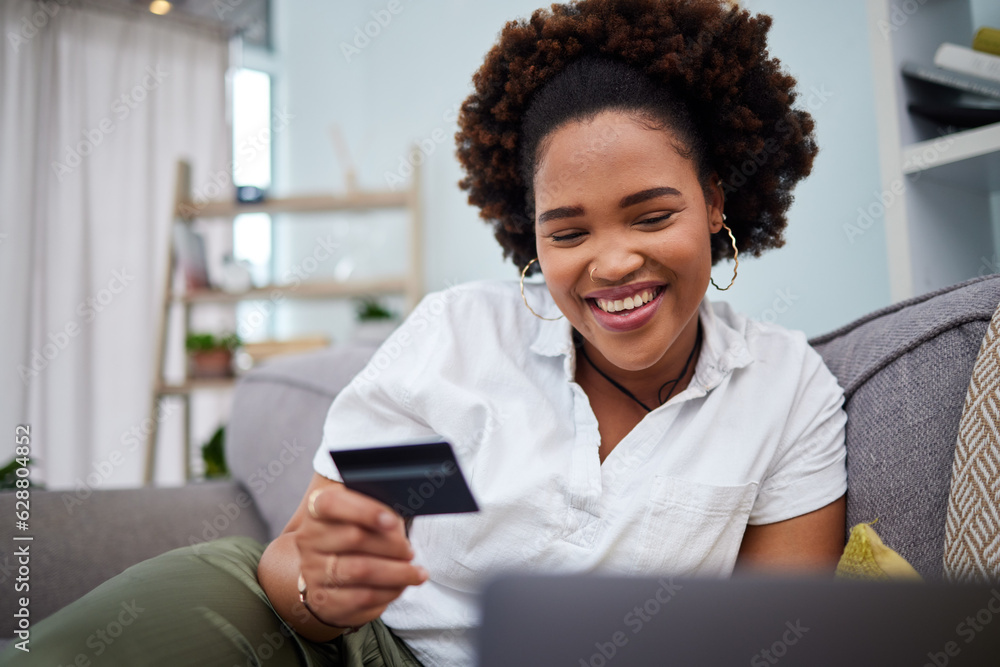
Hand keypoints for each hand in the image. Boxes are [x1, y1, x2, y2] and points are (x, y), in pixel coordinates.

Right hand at [294, 483, 427, 629]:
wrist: (331, 568)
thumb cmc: (356, 531)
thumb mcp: (365, 511)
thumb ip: (377, 509)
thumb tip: (397, 521)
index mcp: (316, 507)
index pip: (332, 503)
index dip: (365, 510)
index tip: (392, 521)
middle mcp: (309, 538)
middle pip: (354, 538)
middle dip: (392, 545)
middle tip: (410, 551)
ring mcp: (312, 570)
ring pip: (361, 571)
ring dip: (396, 573)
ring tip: (416, 573)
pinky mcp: (323, 599)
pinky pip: (361, 598)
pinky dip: (388, 592)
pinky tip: (400, 587)